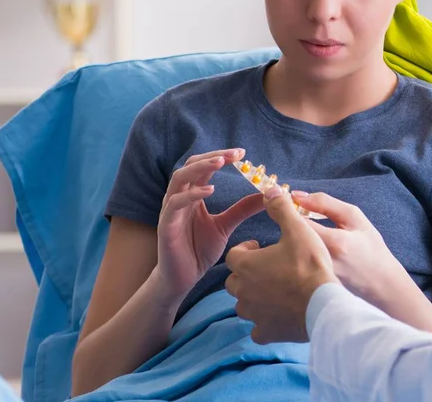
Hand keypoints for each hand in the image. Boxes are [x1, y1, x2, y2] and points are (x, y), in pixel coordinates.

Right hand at [155, 148, 263, 303]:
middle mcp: (180, 196)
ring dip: (200, 167)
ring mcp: (171, 209)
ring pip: (180, 177)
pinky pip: (175, 203)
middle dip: (213, 156)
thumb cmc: (199, 250)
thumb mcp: (225, 226)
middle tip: (235, 154)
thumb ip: (241, 210)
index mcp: (193, 194)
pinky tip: (209, 190)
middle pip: (192, 164)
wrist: (182, 279)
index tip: (242, 153)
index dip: (222, 156)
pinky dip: (192, 194)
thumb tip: (265, 196)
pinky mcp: (166, 224)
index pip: (205, 166)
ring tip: (220, 162)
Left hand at [225, 186, 338, 344]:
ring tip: (274, 288)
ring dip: (254, 296)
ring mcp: (253, 314)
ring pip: (244, 303)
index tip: (261, 246)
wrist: (324, 305)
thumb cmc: (309, 265)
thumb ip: (281, 208)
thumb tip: (269, 189)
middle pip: (235, 279)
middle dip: (247, 272)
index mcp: (246, 265)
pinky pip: (257, 328)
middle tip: (268, 266)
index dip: (247, 248)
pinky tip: (278, 315)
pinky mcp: (266, 332)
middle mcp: (243, 290)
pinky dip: (264, 322)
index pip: (234, 254)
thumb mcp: (297, 229)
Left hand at [292, 191, 402, 305]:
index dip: (289, 212)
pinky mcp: (311, 291)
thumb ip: (325, 203)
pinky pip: (293, 269)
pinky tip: (307, 259)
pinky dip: (294, 260)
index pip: (296, 221)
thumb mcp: (354, 218)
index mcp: (334, 243)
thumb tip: (297, 195)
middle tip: (297, 224)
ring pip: (288, 257)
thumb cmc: (370, 249)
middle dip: (288, 228)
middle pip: (288, 240)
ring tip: (304, 242)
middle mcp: (322, 264)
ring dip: (290, 244)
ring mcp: (315, 281)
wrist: (382, 286)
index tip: (292, 207)